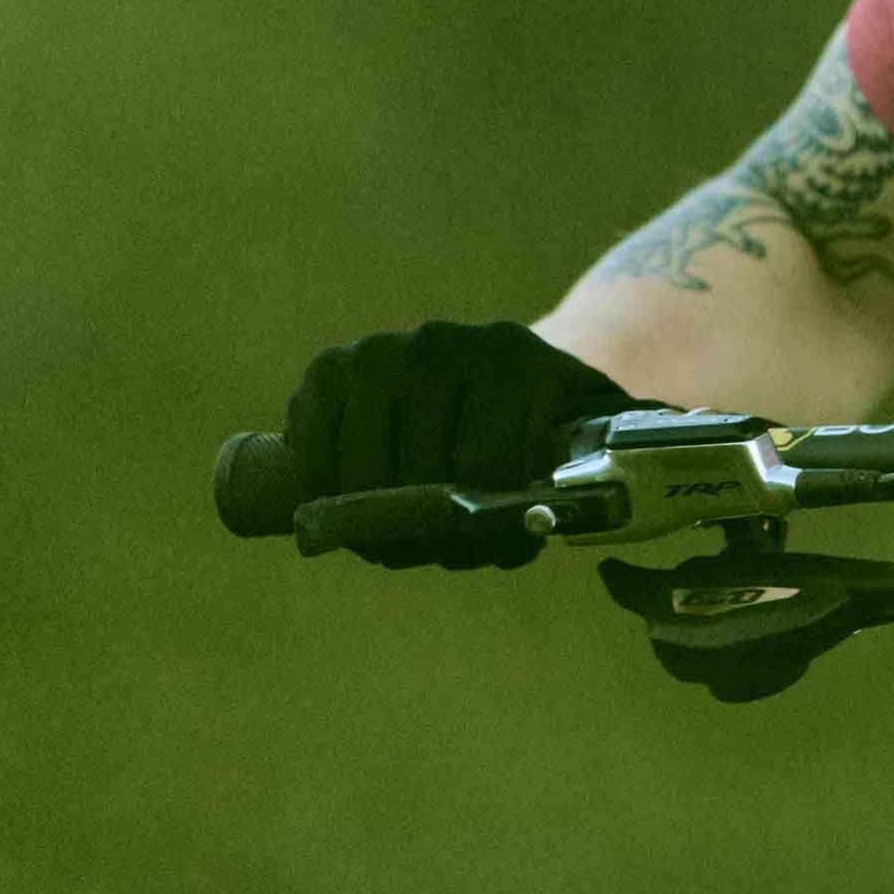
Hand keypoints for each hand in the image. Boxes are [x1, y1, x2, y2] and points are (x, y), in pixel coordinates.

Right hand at [281, 319, 641, 569]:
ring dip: (372, 518)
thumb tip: (535, 528)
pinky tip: (351, 501)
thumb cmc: (550, 426)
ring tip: (402, 534)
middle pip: (417, 473)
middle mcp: (444, 342)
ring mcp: (384, 349)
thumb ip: (576, 488)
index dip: (485, 521)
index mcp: (514, 357)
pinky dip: (324, 487)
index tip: (498, 538)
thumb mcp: (580, 447)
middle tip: (441, 551)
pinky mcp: (333, 366)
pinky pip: (312, 447)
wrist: (509, 369)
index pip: (483, 466)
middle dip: (427, 528)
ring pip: (362, 469)